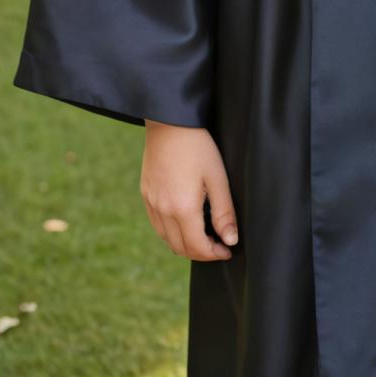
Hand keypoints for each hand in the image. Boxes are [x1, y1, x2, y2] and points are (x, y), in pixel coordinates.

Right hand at [141, 121, 238, 261]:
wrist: (169, 122)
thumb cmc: (198, 146)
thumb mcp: (217, 178)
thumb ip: (224, 212)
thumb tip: (230, 240)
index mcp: (182, 209)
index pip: (196, 247)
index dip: (214, 254)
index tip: (227, 250)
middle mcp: (162, 210)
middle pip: (180, 248)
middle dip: (201, 252)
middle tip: (218, 245)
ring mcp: (151, 203)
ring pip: (166, 239)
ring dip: (185, 244)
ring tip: (203, 235)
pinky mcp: (145, 193)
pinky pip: (157, 224)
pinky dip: (171, 232)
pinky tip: (185, 221)